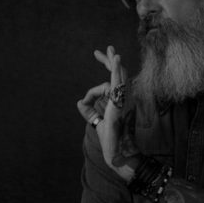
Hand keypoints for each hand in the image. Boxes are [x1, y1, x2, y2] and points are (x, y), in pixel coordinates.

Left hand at [77, 45, 140, 182]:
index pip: (114, 80)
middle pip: (118, 74)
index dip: (108, 67)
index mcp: (120, 101)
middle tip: (103, 49)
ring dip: (113, 64)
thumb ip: (89, 110)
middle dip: (109, 61)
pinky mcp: (118, 104)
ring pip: (118, 77)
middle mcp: (124, 98)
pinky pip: (118, 85)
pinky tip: (115, 60)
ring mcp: (123, 101)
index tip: (99, 54)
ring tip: (110, 50)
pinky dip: (116, 71)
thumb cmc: (110, 139)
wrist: (117, 153)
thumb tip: (79, 100)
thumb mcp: (96, 121)